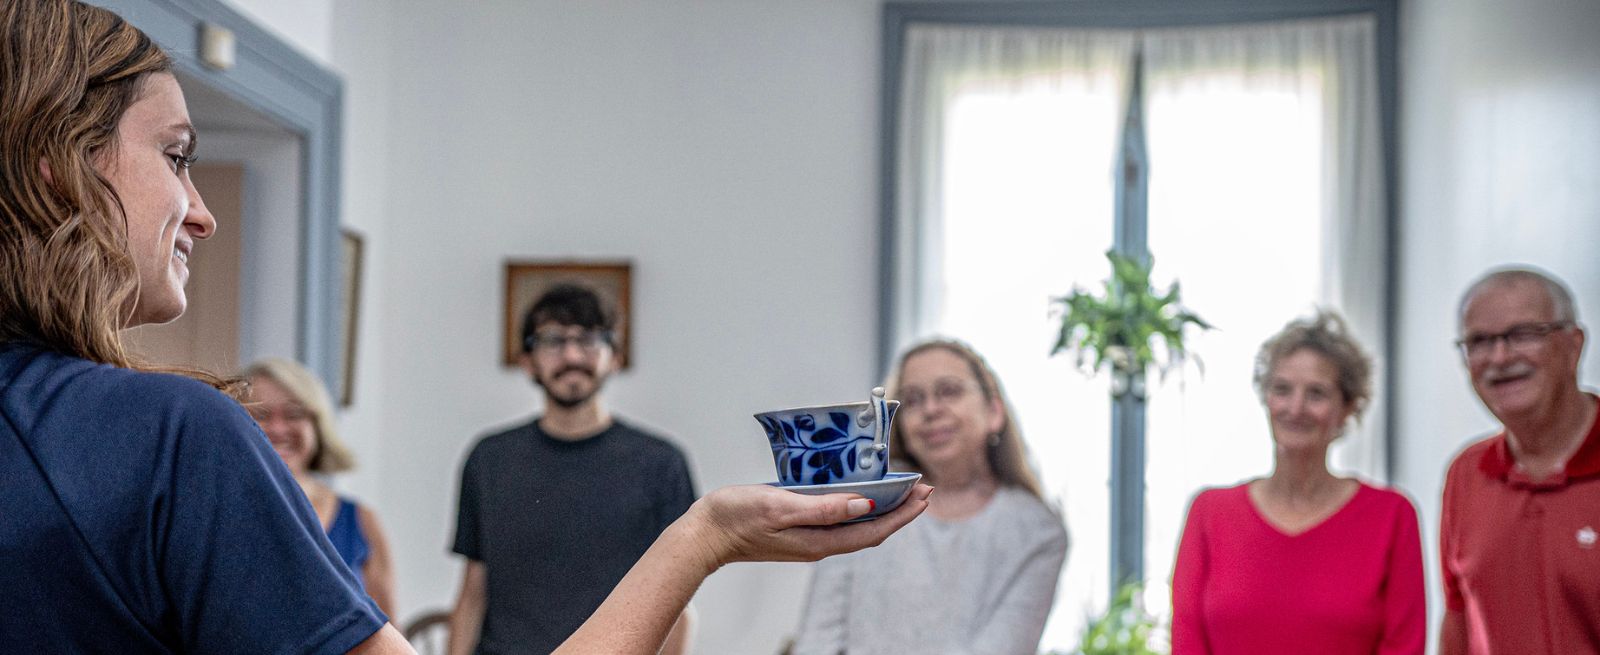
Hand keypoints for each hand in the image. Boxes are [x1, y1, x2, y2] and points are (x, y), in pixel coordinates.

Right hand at [680, 483, 932, 571]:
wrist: (704, 535)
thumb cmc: (736, 517)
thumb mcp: (781, 506)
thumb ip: (823, 508)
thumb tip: (864, 506)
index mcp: (819, 541)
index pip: (873, 530)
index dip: (902, 514)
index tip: (923, 494)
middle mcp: (819, 543)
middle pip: (870, 529)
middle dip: (899, 510)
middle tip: (922, 488)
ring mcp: (808, 538)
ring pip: (856, 526)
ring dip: (881, 508)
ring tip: (900, 488)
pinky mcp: (798, 530)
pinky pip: (838, 520)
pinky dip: (857, 506)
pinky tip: (859, 492)